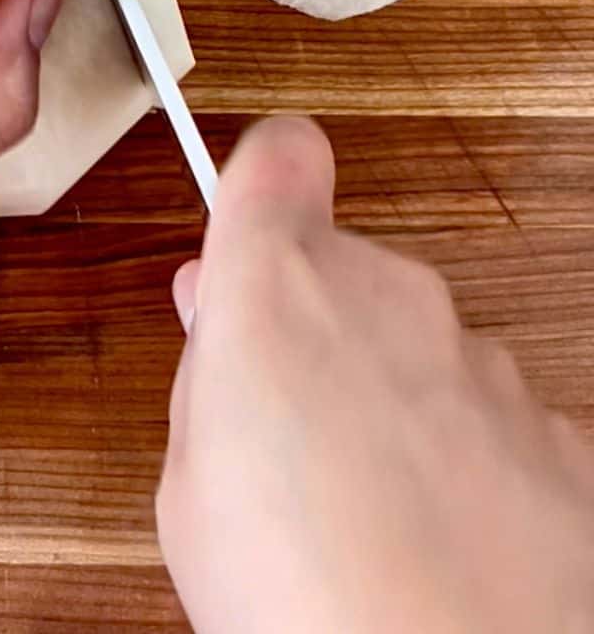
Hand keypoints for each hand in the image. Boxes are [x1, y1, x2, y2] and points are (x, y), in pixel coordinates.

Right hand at [157, 117, 593, 633]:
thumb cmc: (297, 600)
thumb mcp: (187, 487)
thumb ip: (207, 379)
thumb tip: (219, 325)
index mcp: (278, 287)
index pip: (278, 155)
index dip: (260, 182)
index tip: (246, 231)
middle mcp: (391, 296)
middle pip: (341, 270)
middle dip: (311, 329)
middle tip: (281, 428)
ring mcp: (484, 363)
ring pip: (416, 346)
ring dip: (386, 399)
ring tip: (361, 514)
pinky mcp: (559, 436)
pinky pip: (486, 418)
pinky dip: (461, 461)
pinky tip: (438, 546)